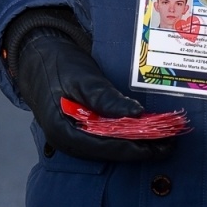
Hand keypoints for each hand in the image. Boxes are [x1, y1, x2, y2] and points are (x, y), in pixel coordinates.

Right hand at [9, 21, 177, 163]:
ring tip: (162, 137)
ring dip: (134, 142)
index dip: (135, 148)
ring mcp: (72, 137)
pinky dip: (124, 134)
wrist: (36, 54)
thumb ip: (105, 98)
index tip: (161, 144)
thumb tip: (135, 114)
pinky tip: (142, 129)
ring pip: (108, 147)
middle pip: (109, 152)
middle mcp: (67, 141)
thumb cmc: (57, 63)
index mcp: (63, 131)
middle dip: (140, 147)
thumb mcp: (82, 77)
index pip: (105, 147)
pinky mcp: (78, 130)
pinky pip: (104, 138)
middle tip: (170, 142)